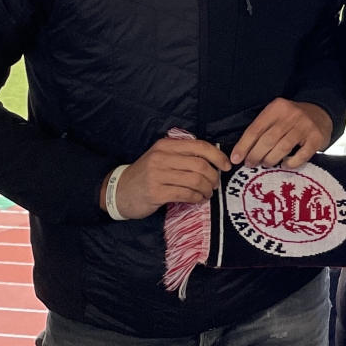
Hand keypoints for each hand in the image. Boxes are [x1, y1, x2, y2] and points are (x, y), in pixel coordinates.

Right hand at [107, 133, 229, 218]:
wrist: (119, 191)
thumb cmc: (146, 174)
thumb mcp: (161, 157)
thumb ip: (182, 155)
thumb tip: (214, 159)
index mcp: (166, 145)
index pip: (200, 146)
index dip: (218, 157)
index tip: (226, 166)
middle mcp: (161, 157)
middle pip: (200, 165)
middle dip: (213, 177)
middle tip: (215, 185)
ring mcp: (157, 175)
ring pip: (195, 180)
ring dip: (207, 189)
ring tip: (207, 194)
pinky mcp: (156, 193)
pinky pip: (186, 194)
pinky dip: (197, 198)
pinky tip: (198, 200)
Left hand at [231, 99, 332, 168]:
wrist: (321, 113)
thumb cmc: (292, 119)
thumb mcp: (276, 116)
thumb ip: (262, 128)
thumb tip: (242, 151)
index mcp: (277, 107)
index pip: (256, 129)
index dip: (244, 145)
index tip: (235, 159)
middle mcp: (291, 115)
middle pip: (268, 139)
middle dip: (255, 155)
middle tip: (250, 164)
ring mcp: (305, 127)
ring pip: (282, 148)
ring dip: (270, 160)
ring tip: (265, 164)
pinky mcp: (316, 138)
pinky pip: (301, 156)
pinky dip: (290, 163)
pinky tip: (284, 165)